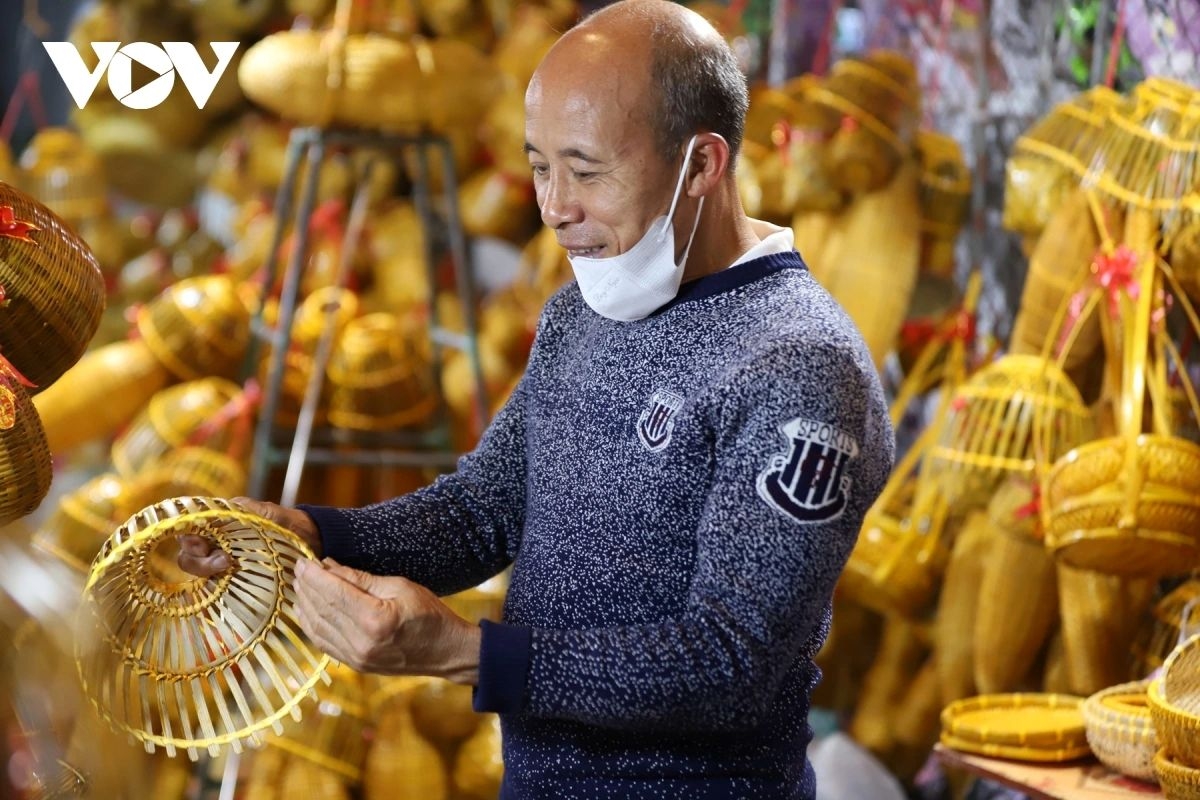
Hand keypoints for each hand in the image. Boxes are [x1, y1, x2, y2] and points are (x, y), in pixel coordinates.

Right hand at [178, 497, 322, 577]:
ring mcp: (222, 563)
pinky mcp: (234, 580)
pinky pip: (216, 586)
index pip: (187, 533)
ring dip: (209, 570)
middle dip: (199, 561)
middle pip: (188, 557)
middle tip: (223, 560)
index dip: (187, 540)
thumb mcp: (265, 512)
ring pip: (199, 572)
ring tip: (230, 565)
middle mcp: (215, 544)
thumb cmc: (286, 522)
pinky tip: (231, 579)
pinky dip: (218, 584)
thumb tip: (217, 509)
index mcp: (218, 524)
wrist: (309, 541)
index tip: (201, 545)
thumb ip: (242, 509)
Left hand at [294, 558, 480, 684]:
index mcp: (375, 620)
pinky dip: (311, 625)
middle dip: (306, 587)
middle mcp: (361, 643)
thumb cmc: (429, 614)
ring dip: (304, 605)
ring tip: (299, 585)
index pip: (334, 593)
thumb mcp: (399, 586)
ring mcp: (356, 658)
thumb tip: (329, 567)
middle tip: (298, 568)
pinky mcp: (355, 665)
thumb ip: (361, 579)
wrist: (446, 651)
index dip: (315, 576)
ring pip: (317, 629)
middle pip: (322, 610)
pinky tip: (306, 610)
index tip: (303, 560)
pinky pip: (323, 643)